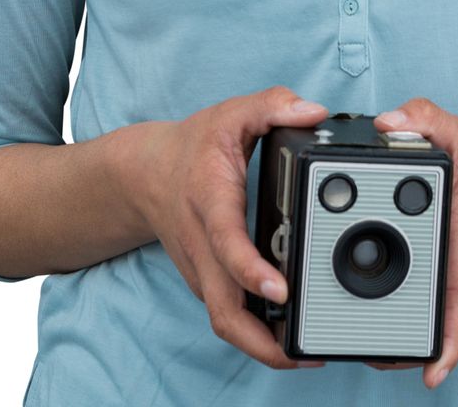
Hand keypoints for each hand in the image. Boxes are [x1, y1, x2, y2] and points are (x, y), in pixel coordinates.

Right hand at [128, 85, 330, 370]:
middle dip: (262, 342)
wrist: (144, 173)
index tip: (281, 289)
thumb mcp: (231, 113)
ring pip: (225, 323)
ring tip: (307, 352)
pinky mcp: (206, 281)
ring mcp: (201, 269)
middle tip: (305, 351)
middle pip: (224, 311)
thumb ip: (272, 105)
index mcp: (209, 200)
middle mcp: (202, 244)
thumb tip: (314, 112)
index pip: (226, 241)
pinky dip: (256, 333)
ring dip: (261, 348)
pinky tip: (290, 333)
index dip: (250, 269)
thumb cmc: (193, 146)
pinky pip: (229, 315)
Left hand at [367, 98, 457, 390]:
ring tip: (367, 337)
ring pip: (442, 310)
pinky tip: (386, 307)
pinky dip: (419, 302)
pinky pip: (444, 297)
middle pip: (441, 317)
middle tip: (364, 350)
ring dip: (409, 323)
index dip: (448, 341)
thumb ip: (422, 120)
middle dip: (405, 337)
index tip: (431, 371)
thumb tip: (386, 123)